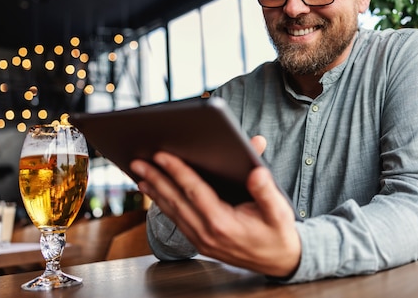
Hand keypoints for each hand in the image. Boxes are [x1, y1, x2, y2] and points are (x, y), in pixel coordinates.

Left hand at [129, 135, 300, 277]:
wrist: (279, 262)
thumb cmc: (277, 233)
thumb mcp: (279, 211)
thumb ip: (266, 191)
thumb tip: (257, 171)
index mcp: (223, 223)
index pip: (193, 191)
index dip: (177, 171)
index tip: (162, 155)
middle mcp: (207, 233)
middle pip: (175, 200)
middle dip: (155, 178)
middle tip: (138, 161)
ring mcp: (201, 240)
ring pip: (172, 211)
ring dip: (155, 191)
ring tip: (140, 174)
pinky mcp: (200, 242)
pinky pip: (177, 220)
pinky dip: (164, 204)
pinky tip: (156, 194)